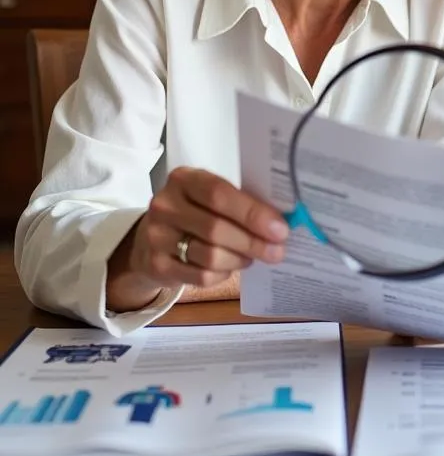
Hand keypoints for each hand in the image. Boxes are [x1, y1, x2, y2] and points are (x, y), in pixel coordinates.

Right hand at [107, 167, 288, 310]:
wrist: (151, 236)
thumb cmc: (196, 211)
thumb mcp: (211, 197)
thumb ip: (240, 203)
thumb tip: (280, 225)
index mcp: (184, 179)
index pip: (220, 194)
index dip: (252, 213)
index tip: (280, 229)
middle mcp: (165, 205)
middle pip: (216, 228)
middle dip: (253, 242)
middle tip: (277, 251)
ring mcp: (156, 236)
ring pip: (210, 256)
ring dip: (239, 259)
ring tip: (252, 257)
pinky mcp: (156, 265)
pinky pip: (200, 276)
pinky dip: (223, 274)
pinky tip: (229, 267)